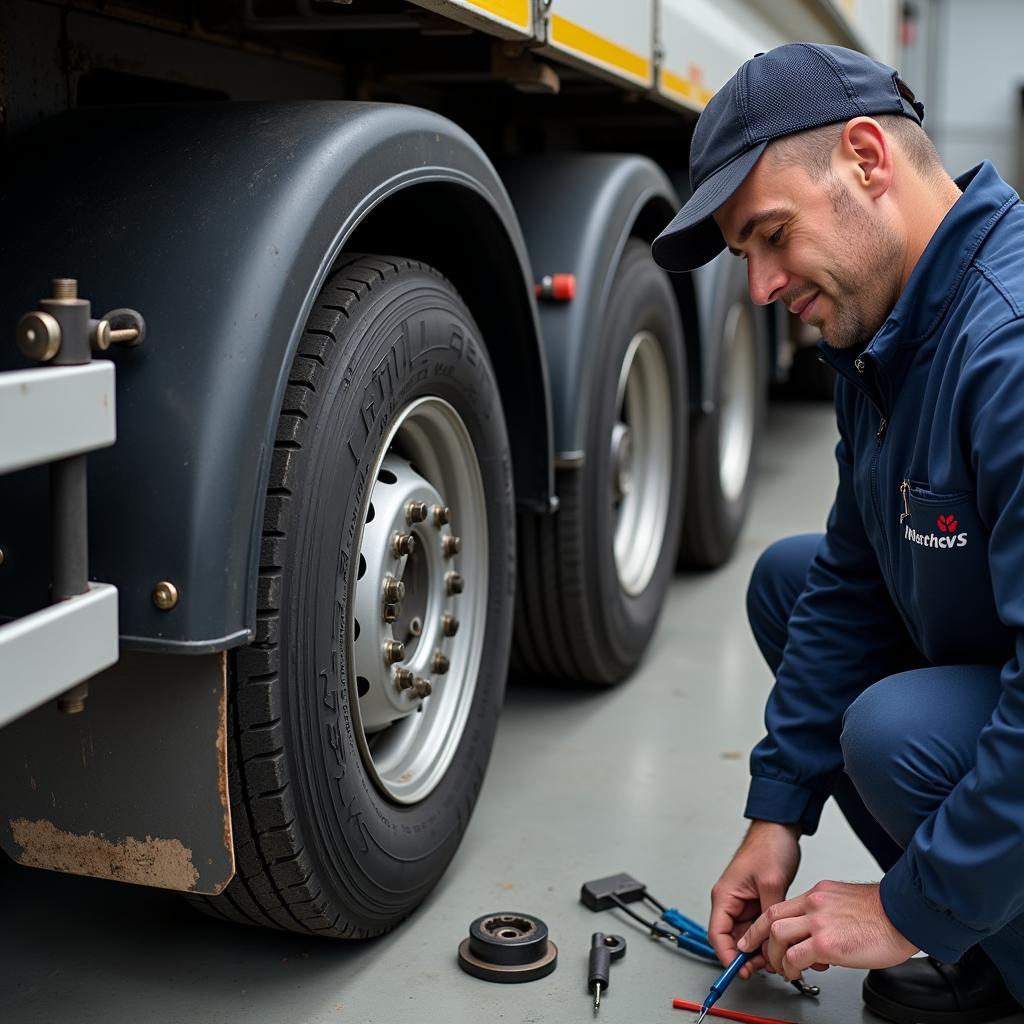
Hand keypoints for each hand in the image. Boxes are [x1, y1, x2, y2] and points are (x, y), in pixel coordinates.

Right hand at [708, 821, 800, 978]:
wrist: (780, 829)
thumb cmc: (768, 845)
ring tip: (780, 957)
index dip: (727, 957)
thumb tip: (770, 940)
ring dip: (763, 949)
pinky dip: (771, 939)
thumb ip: (768, 913)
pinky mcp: (758, 903)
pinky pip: (761, 929)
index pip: (718, 934)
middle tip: (768, 968)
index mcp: (725, 895)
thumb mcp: (771, 882)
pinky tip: (784, 944)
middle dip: (750, 957)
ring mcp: (746, 904)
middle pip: (734, 940)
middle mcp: (732, 902)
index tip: (740, 971)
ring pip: (749, 937)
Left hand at [738, 880, 918, 978]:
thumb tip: (815, 935)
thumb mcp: (845, 903)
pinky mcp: (828, 943)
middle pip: (771, 918)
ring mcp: (819, 922)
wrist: (906, 915)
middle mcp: (815, 903)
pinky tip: (796, 973)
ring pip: (778, 936)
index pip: (780, 906)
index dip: (764, 924)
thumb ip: (826, 914)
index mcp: (819, 894)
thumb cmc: (884, 915)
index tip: (758, 936)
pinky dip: (791, 967)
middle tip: (760, 954)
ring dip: (775, 956)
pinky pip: (796, 956)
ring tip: (782, 968)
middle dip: (759, 939)